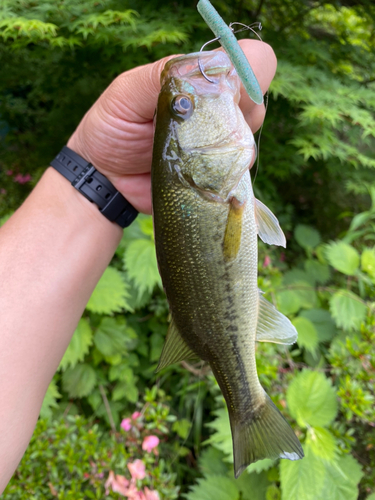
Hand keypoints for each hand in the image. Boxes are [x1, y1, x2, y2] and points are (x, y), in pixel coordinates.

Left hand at [67, 40, 276, 213]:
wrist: (106, 178)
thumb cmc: (111, 128)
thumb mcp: (127, 93)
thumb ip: (163, 75)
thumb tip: (212, 63)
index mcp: (198, 79)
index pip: (250, 62)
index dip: (247, 72)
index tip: (222, 91)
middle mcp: (216, 107)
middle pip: (256, 99)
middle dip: (236, 110)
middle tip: (196, 124)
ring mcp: (220, 142)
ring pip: (249, 135)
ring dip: (226, 143)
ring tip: (188, 150)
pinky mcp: (216, 173)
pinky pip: (239, 170)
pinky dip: (223, 170)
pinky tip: (195, 171)